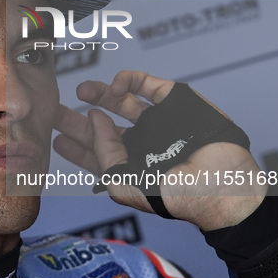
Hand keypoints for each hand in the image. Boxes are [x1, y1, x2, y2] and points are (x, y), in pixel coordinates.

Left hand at [53, 71, 266, 230]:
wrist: (221, 185)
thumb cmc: (177, 195)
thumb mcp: (124, 183)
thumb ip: (104, 153)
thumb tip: (94, 118)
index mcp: (130, 168)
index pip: (96, 156)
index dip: (76, 147)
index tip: (56, 138)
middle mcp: (142, 145)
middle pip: (103, 128)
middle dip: (79, 120)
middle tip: (57, 111)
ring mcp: (157, 122)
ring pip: (122, 103)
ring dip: (100, 95)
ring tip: (82, 91)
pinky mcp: (173, 101)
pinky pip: (146, 85)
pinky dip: (128, 81)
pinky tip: (115, 88)